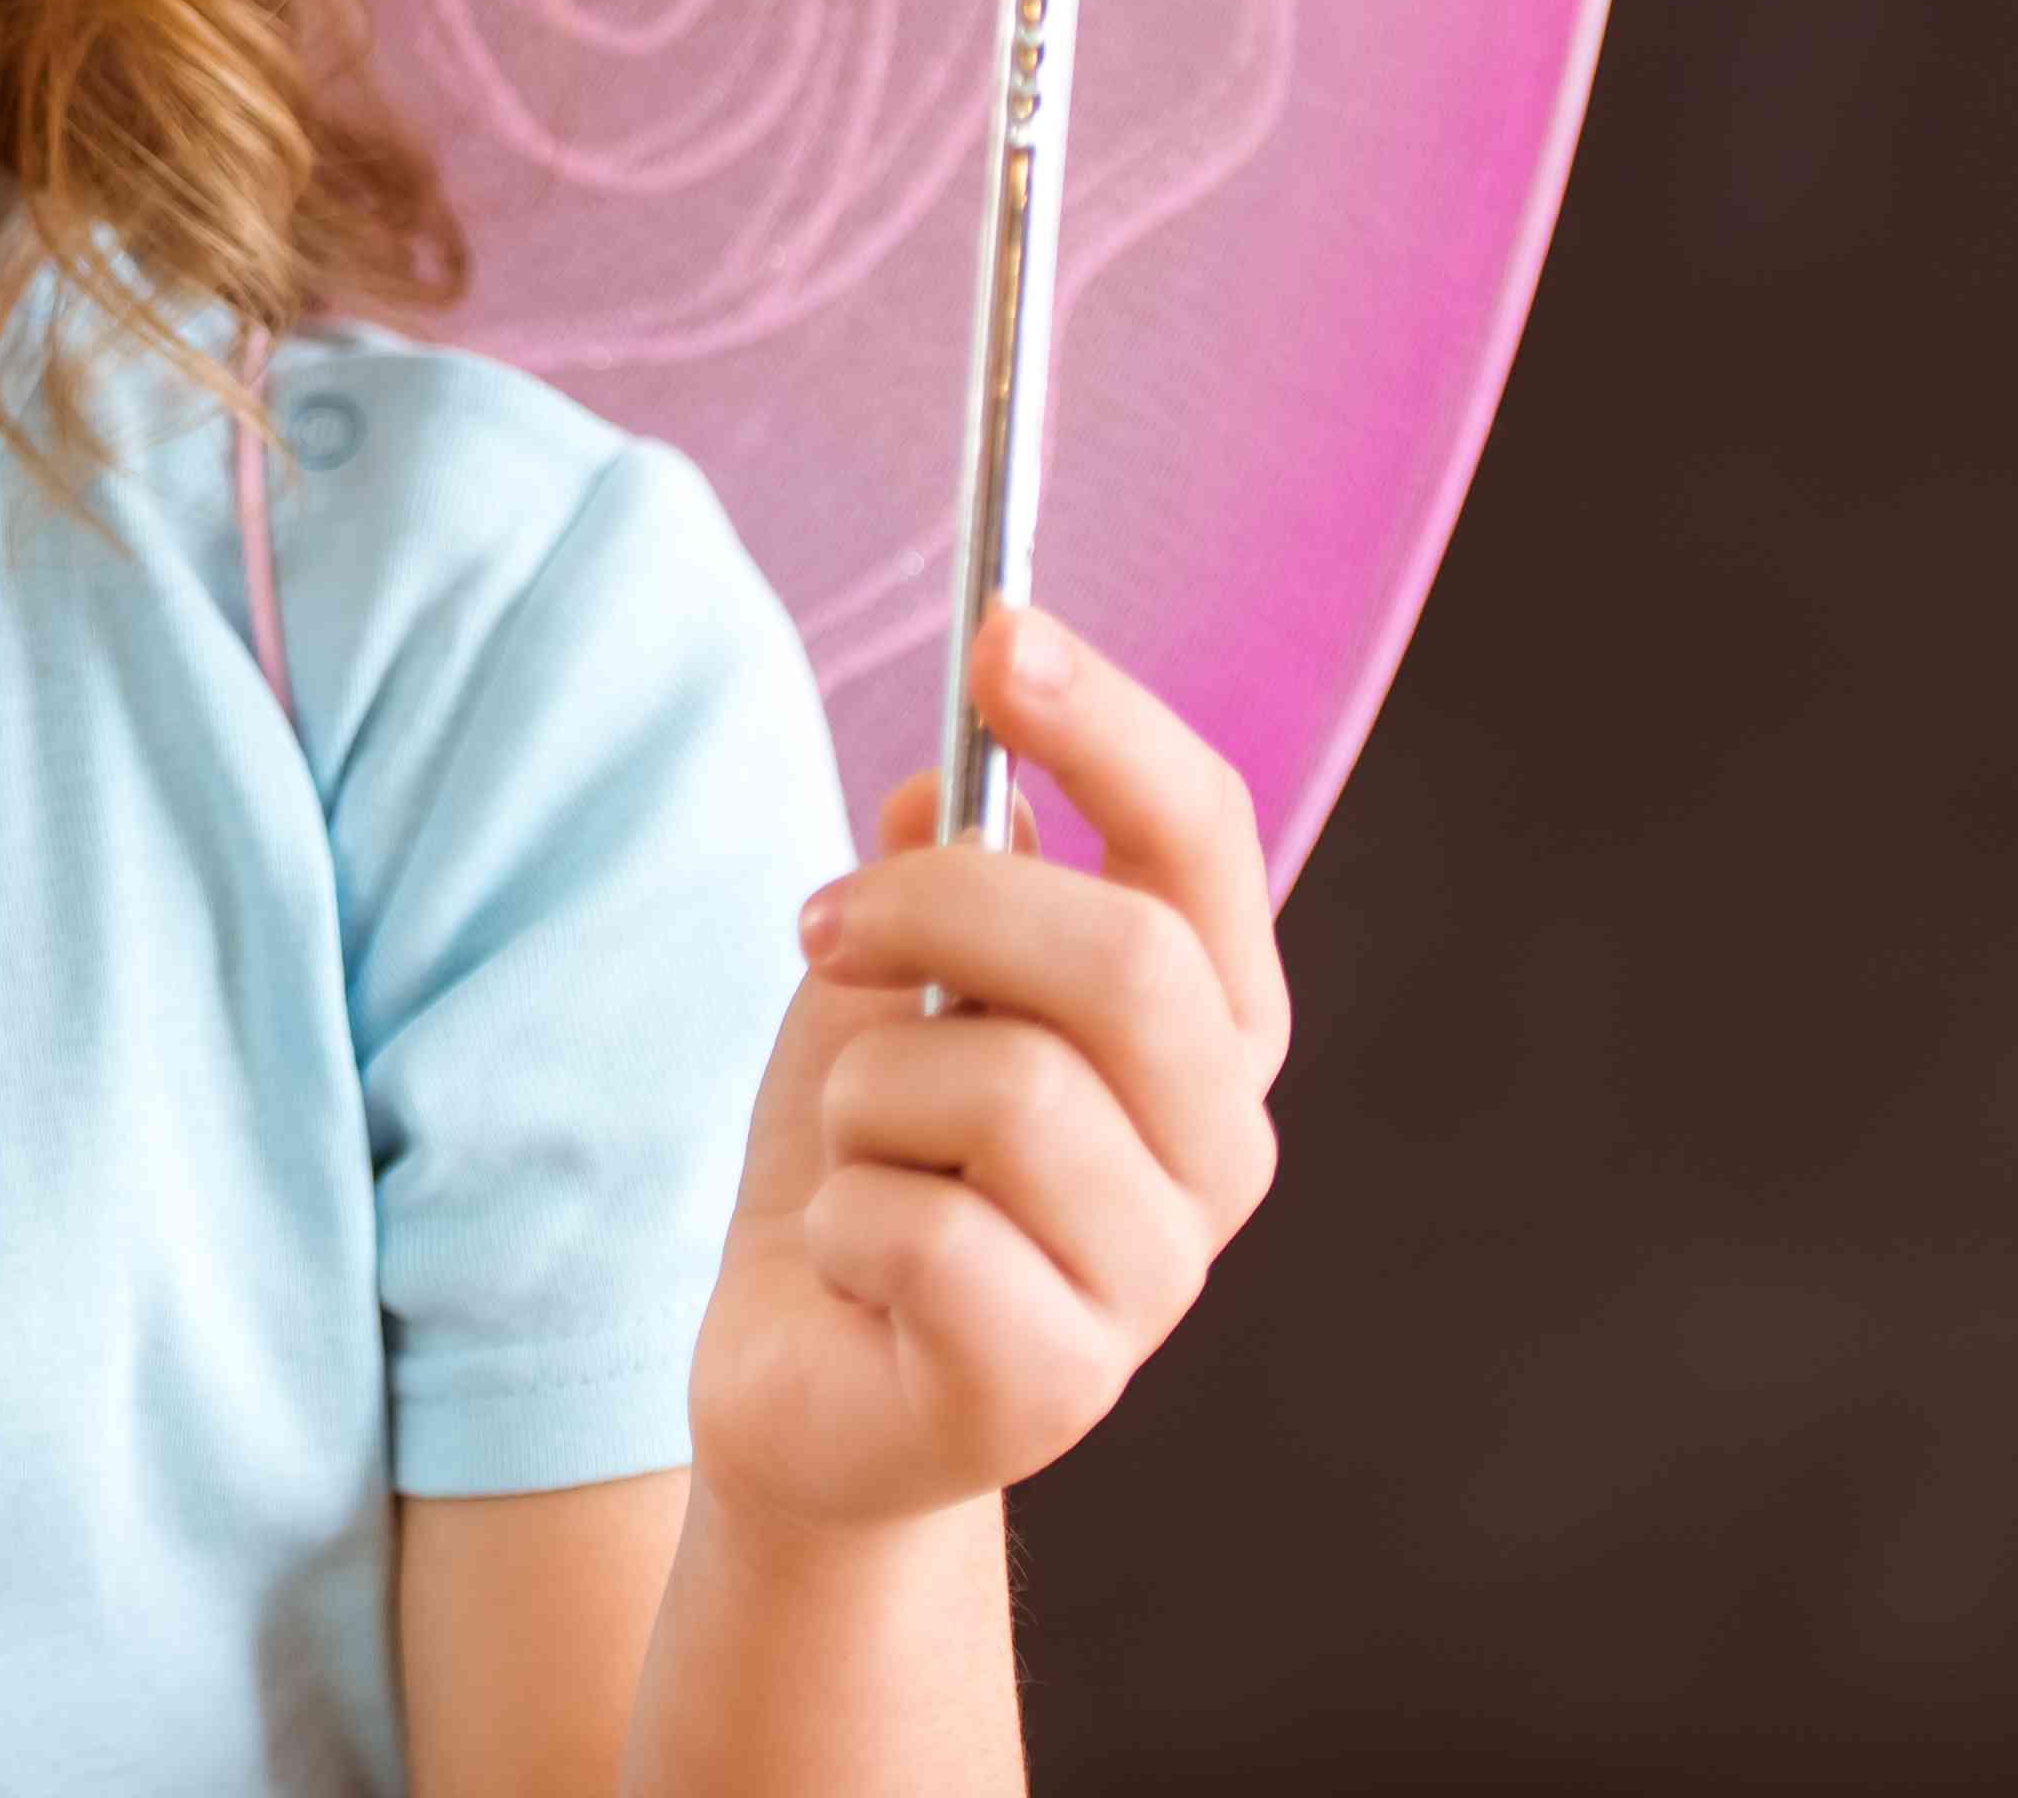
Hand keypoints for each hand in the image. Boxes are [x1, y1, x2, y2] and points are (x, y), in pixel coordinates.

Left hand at [683, 597, 1290, 1542]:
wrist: (800, 1376)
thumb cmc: (867, 1156)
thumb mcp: (880, 980)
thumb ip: (935, 877)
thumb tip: (946, 788)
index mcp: (1201, 1022)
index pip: (1207, 839)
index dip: (1111, 725)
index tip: (1001, 632)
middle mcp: (1217, 1144)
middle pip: (1120, 954)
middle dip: (936, 908)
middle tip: (822, 927)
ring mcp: (1154, 1276)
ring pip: (1002, 1088)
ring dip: (868, 1090)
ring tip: (859, 1146)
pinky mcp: (1059, 1385)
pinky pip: (923, 1232)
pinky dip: (842, 1218)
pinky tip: (853, 1256)